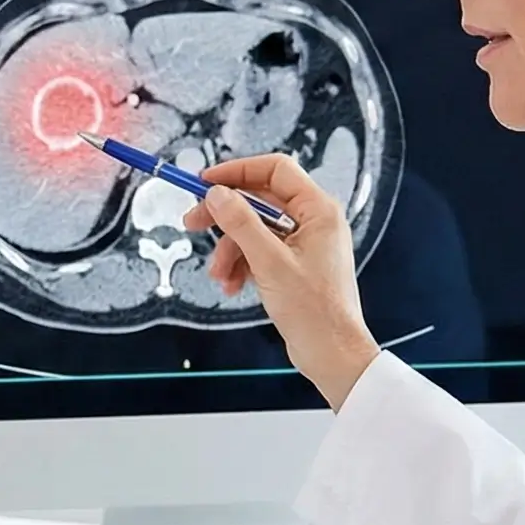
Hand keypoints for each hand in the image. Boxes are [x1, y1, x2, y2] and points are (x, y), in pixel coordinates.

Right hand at [181, 153, 379, 408]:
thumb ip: (241, 223)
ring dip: (229, 249)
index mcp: (318, 211)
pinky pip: (259, 251)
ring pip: (254, 229)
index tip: (204, 183)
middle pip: (259, 200)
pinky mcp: (294, 265)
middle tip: (192, 224)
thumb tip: (216, 193)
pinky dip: (240, 265)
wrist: (332, 354)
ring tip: (218, 275)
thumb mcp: (269, 263)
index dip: (237, 171)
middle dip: (225, 216)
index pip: (275, 170)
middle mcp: (313, 221)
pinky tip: (231, 286)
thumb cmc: (314, 310)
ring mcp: (303, 243)